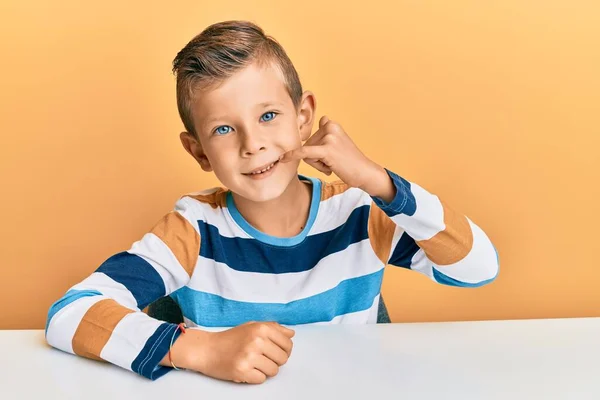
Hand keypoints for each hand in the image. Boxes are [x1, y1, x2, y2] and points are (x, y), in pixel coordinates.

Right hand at [181, 321, 294, 383]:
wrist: (207, 349)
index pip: (288, 343)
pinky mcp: (242, 371)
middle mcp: (257, 341)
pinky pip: (262, 379)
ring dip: (266, 370)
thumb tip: (291, 334)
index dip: (284, 350)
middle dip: (275, 360)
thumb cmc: (229, 338)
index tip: (276, 351)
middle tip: (262, 358)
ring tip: (254, 363)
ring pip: (274, 371)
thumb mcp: (252, 326)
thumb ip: (273, 328)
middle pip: (283, 359)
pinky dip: (256, 377)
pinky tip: (247, 369)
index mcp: (261, 328)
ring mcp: (249, 356)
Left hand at [281, 116, 395, 201]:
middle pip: (307, 144)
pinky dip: (294, 155)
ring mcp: (329, 137)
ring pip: (307, 153)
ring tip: (334, 163)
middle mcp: (330, 126)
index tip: (328, 154)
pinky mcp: (327, 149)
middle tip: (334, 161)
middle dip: (317, 157)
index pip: (310, 137)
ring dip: (318, 163)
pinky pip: (305, 153)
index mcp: (331, 124)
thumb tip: (320, 122)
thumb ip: (326, 133)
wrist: (364, 172)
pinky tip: (284, 158)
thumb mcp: (338, 142)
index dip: (315, 150)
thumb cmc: (349, 161)